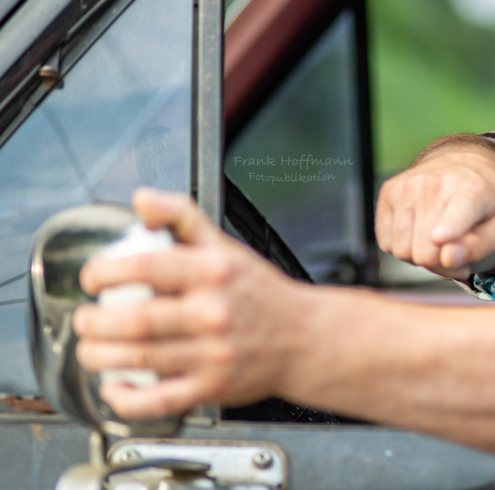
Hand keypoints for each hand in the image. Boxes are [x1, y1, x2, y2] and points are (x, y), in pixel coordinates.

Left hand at [72, 188, 309, 419]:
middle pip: (137, 320)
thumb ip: (182, 218)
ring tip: (91, 348)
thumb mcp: (225, 246)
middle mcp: (214, 312)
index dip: (106, 272)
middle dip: (94, 322)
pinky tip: (114, 385)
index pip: (147, 267)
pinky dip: (127, 397)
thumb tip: (143, 200)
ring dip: (100, 356)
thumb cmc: (260, 293)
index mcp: (214, 272)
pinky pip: (160, 399)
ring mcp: (213, 353)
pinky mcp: (213, 387)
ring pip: (141, 359)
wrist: (304, 337)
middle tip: (85, 319)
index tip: (93, 278)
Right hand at [375, 137, 494, 280]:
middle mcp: (435, 182)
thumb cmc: (487, 203)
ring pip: (402, 251)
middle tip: (456, 252)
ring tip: (440, 241)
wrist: (466, 164)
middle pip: (425, 252)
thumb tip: (448, 257)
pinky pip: (386, 244)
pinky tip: (422, 232)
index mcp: (473, 187)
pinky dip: (404, 247)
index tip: (441, 236)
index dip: (448, 229)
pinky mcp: (389, 192)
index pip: (455, 213)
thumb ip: (480, 246)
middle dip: (441, 264)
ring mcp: (407, 185)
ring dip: (422, 256)